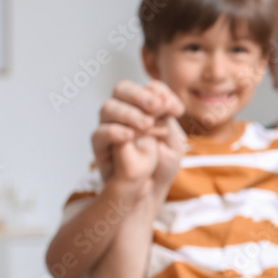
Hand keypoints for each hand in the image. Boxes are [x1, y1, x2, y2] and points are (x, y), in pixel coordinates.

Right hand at [91, 80, 185, 196]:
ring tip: (146, 125)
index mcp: (145, 107)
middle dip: (140, 95)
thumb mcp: (174, 141)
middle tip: (156, 107)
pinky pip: (100, 134)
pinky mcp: (101, 146)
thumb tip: (161, 100)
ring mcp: (110, 127)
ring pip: (108, 108)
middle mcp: (124, 112)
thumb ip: (168, 120)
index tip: (177, 110)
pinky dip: (114, 131)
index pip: (148, 89)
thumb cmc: (163, 163)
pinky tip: (129, 135)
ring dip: (128, 113)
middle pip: (122, 90)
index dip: (162, 94)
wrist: (152, 189)